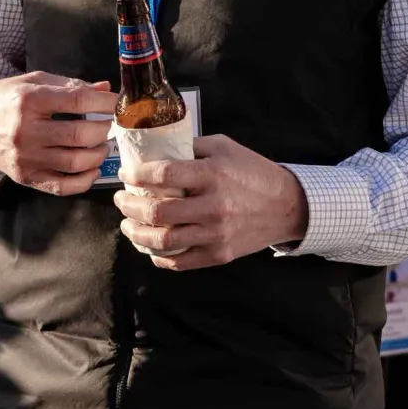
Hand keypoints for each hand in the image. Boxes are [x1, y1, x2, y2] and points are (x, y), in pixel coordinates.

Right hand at [0, 72, 116, 195]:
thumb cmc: (3, 99)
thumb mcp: (32, 82)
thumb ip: (69, 86)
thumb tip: (105, 90)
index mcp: (29, 100)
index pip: (79, 101)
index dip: (106, 103)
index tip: (119, 103)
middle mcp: (27, 131)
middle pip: (81, 134)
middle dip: (106, 128)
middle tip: (111, 124)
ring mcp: (26, 158)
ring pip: (77, 161)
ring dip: (99, 153)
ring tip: (101, 144)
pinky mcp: (26, 177)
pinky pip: (63, 185)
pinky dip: (85, 180)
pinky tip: (92, 169)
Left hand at [114, 134, 307, 269]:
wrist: (286, 206)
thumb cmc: (252, 172)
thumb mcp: (224, 147)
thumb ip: (190, 147)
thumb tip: (154, 147)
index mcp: (213, 174)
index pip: (163, 175)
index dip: (136, 175)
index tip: (125, 174)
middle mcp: (213, 206)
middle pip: (157, 211)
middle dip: (129, 206)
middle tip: (121, 199)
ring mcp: (216, 234)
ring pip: (163, 241)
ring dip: (136, 233)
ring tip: (128, 223)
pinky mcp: (219, 255)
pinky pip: (179, 261)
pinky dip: (157, 256)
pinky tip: (149, 246)